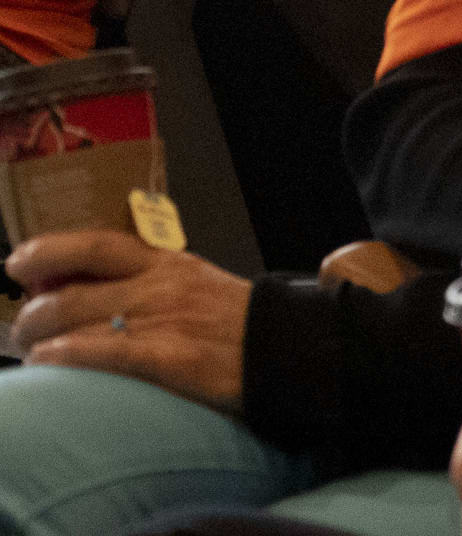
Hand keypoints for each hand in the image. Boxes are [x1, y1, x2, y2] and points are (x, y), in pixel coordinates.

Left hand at [6, 231, 252, 413]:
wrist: (289, 350)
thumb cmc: (236, 323)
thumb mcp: (196, 284)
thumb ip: (148, 282)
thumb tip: (87, 289)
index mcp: (168, 263)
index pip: (97, 245)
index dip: (49, 249)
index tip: (18, 261)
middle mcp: (160, 287)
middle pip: (72, 292)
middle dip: (31, 314)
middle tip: (21, 329)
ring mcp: (164, 321)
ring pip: (76, 323)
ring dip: (38, 341)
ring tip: (31, 354)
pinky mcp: (171, 358)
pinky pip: (103, 354)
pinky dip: (66, 357)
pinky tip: (48, 363)